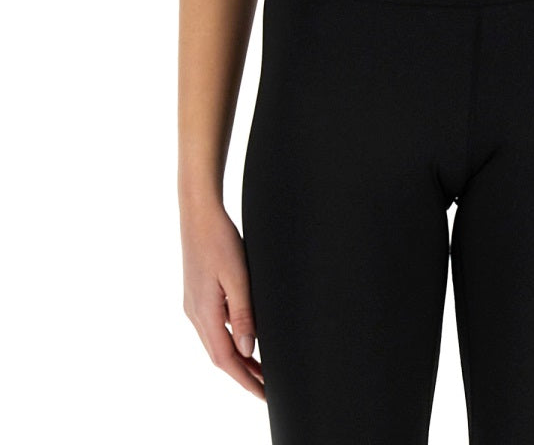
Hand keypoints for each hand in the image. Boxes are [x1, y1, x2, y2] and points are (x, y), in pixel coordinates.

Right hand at [180, 199, 265, 399]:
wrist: (199, 213)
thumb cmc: (219, 239)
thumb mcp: (237, 276)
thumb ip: (243, 314)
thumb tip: (247, 350)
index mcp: (204, 313)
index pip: (226, 359)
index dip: (246, 379)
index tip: (263, 393)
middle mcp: (195, 313)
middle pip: (219, 356)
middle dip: (243, 374)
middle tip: (266, 387)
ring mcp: (194, 304)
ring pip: (215, 342)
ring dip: (236, 358)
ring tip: (259, 368)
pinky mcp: (197, 295)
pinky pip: (213, 327)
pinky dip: (229, 340)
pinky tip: (243, 337)